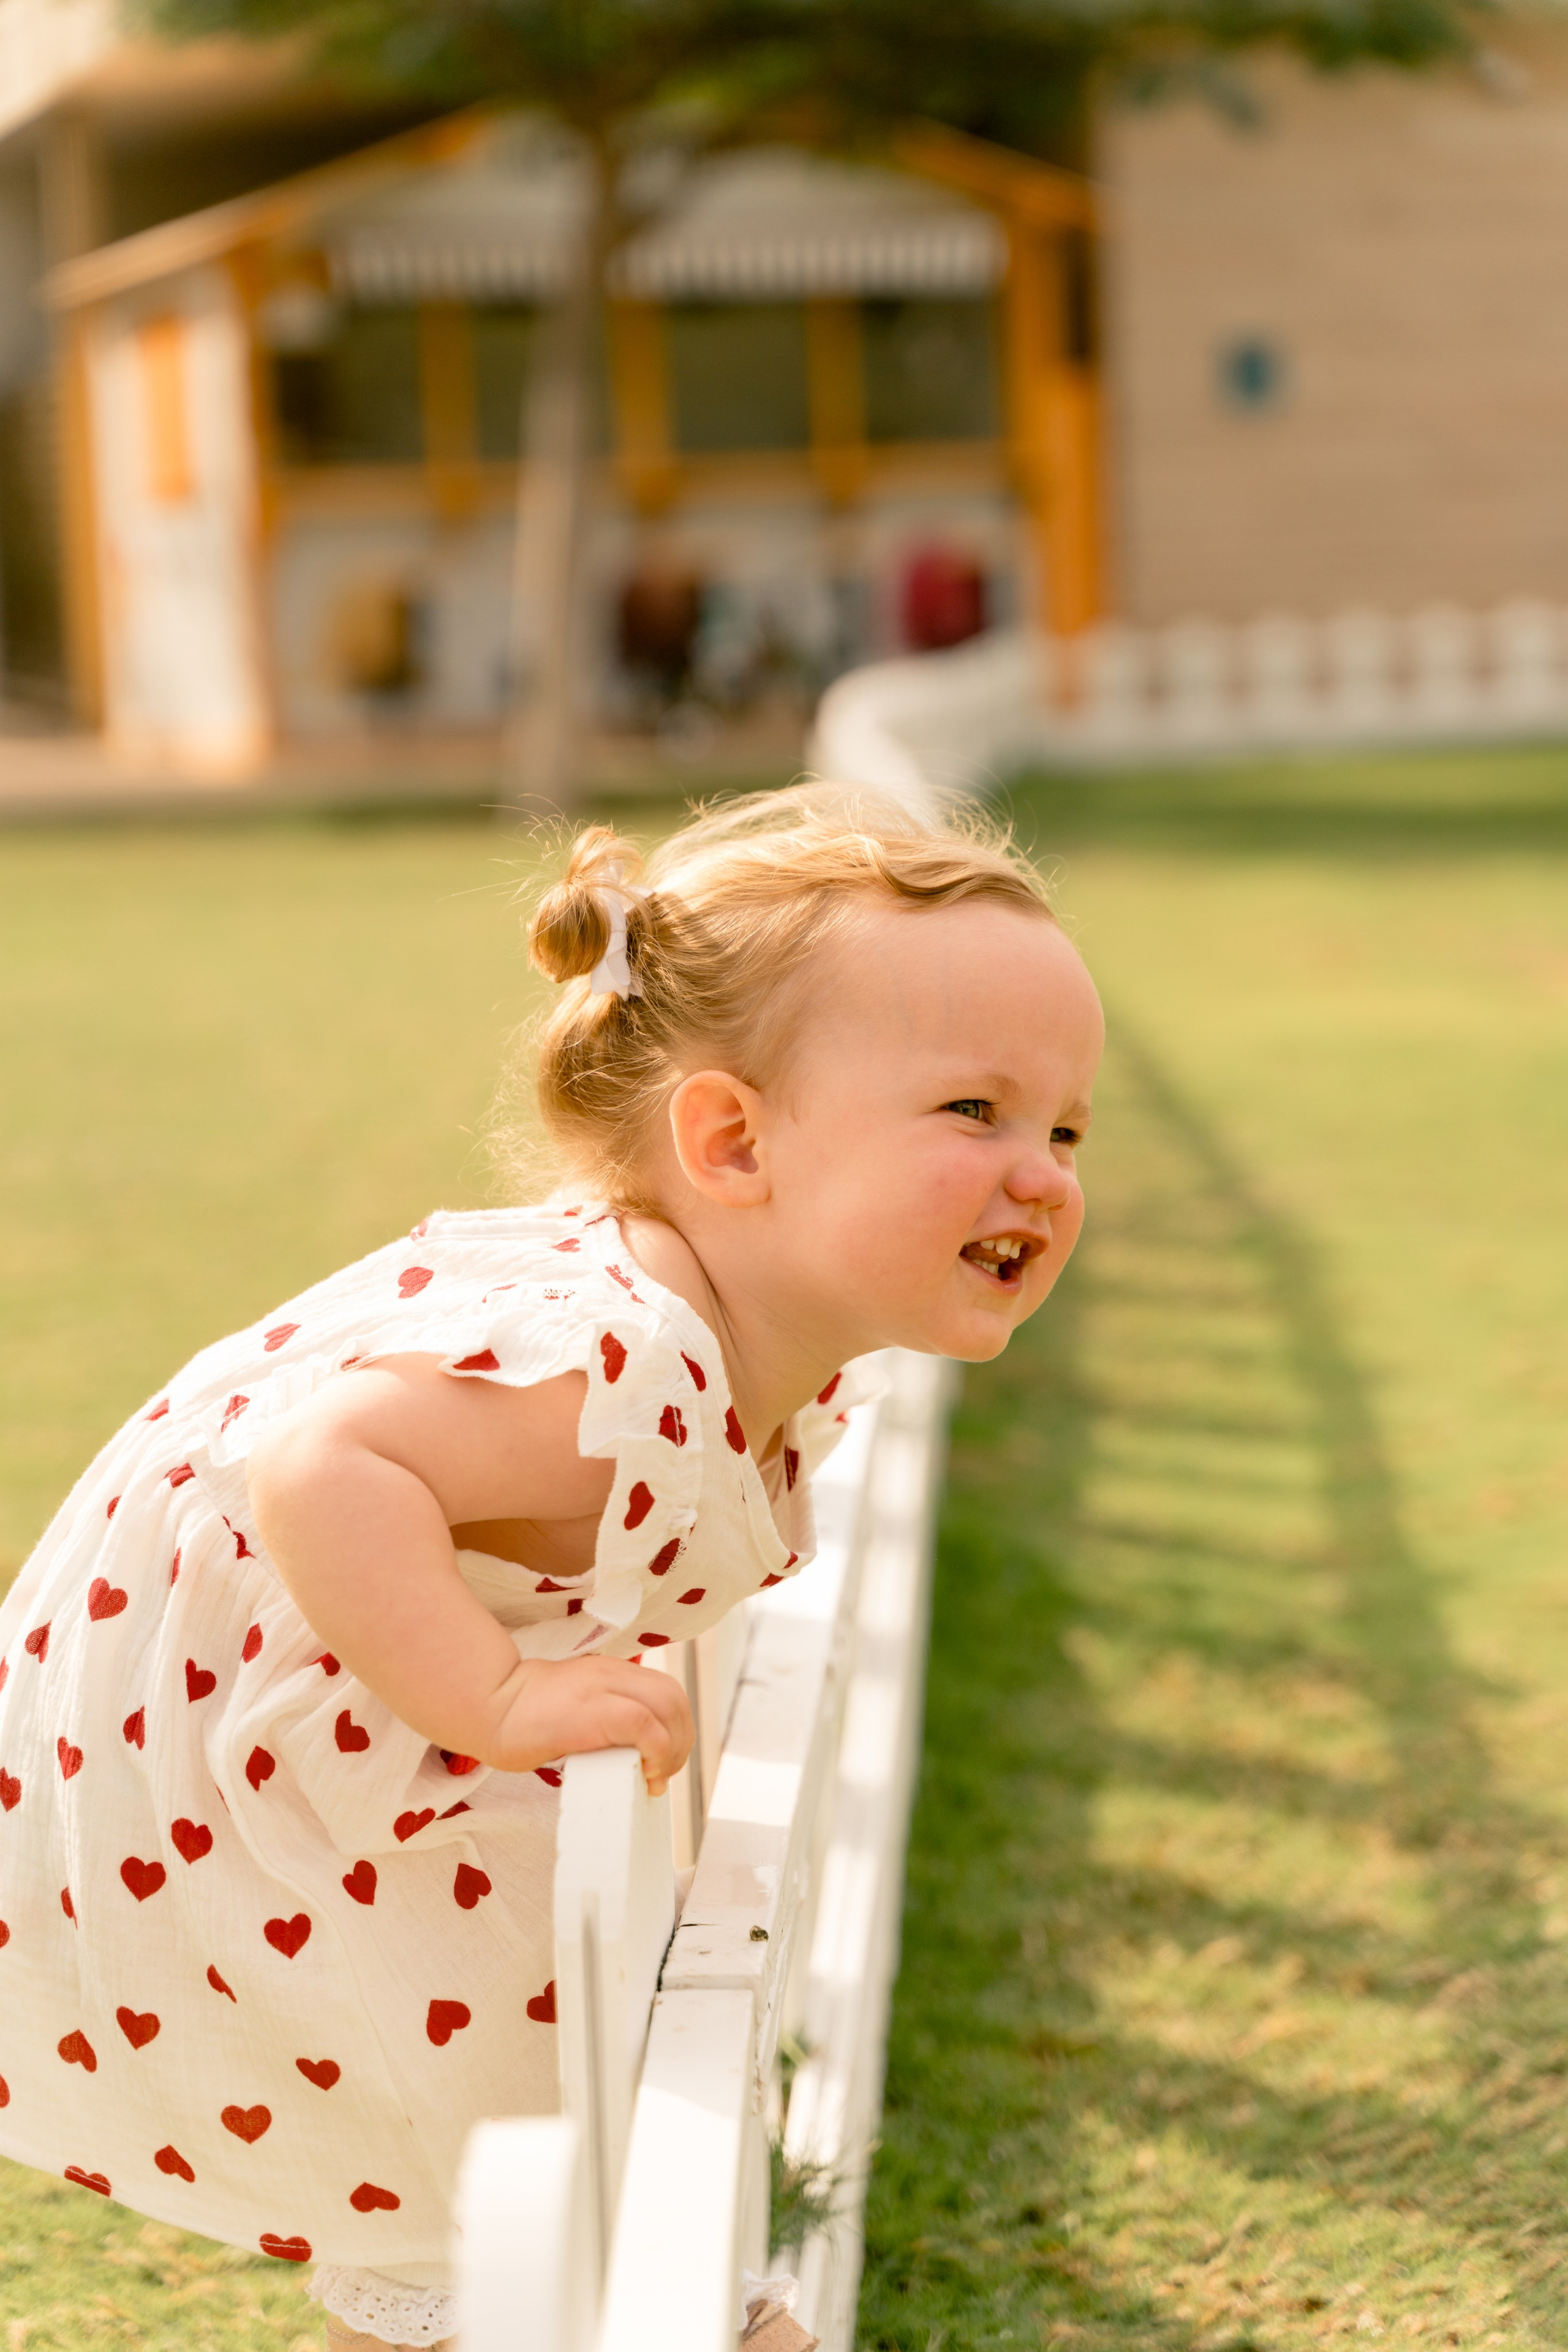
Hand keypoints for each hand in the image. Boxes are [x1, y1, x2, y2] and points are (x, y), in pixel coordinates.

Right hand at [490, 1655, 694, 1794]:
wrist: (488, 1704)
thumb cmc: (524, 1716)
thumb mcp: (576, 1707)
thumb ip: (605, 1720)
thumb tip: (634, 1758)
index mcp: (610, 1673)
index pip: (666, 1691)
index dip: (677, 1729)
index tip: (663, 1764)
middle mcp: (611, 1674)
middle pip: (674, 1698)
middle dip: (682, 1742)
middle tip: (662, 1775)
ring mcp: (602, 1689)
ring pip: (667, 1706)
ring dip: (672, 1749)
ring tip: (652, 1777)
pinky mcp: (591, 1710)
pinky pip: (643, 1723)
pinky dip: (655, 1750)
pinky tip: (641, 1772)